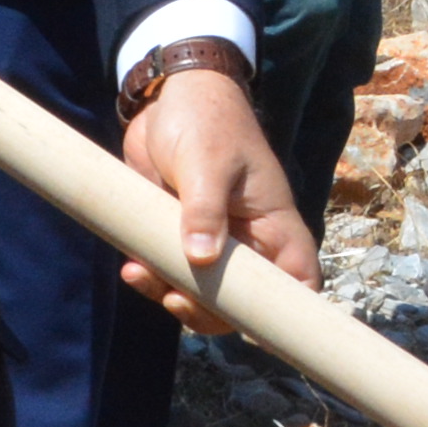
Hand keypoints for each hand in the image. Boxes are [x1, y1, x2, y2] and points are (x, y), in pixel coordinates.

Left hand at [114, 63, 313, 327]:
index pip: (297, 278)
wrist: (168, 96)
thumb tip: (201, 259)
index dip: (288, 311)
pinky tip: (130, 267)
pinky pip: (168, 272)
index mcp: (272, 223)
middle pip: (242, 301)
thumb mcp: (208, 162)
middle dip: (209, 312)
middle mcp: (246, 239)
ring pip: (201, 293)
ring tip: (140, 275)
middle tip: (177, 301)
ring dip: (171, 295)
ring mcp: (210, 239)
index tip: (256, 330)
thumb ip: (204, 210)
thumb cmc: (207, 121)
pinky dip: (151, 277)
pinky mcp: (175, 234)